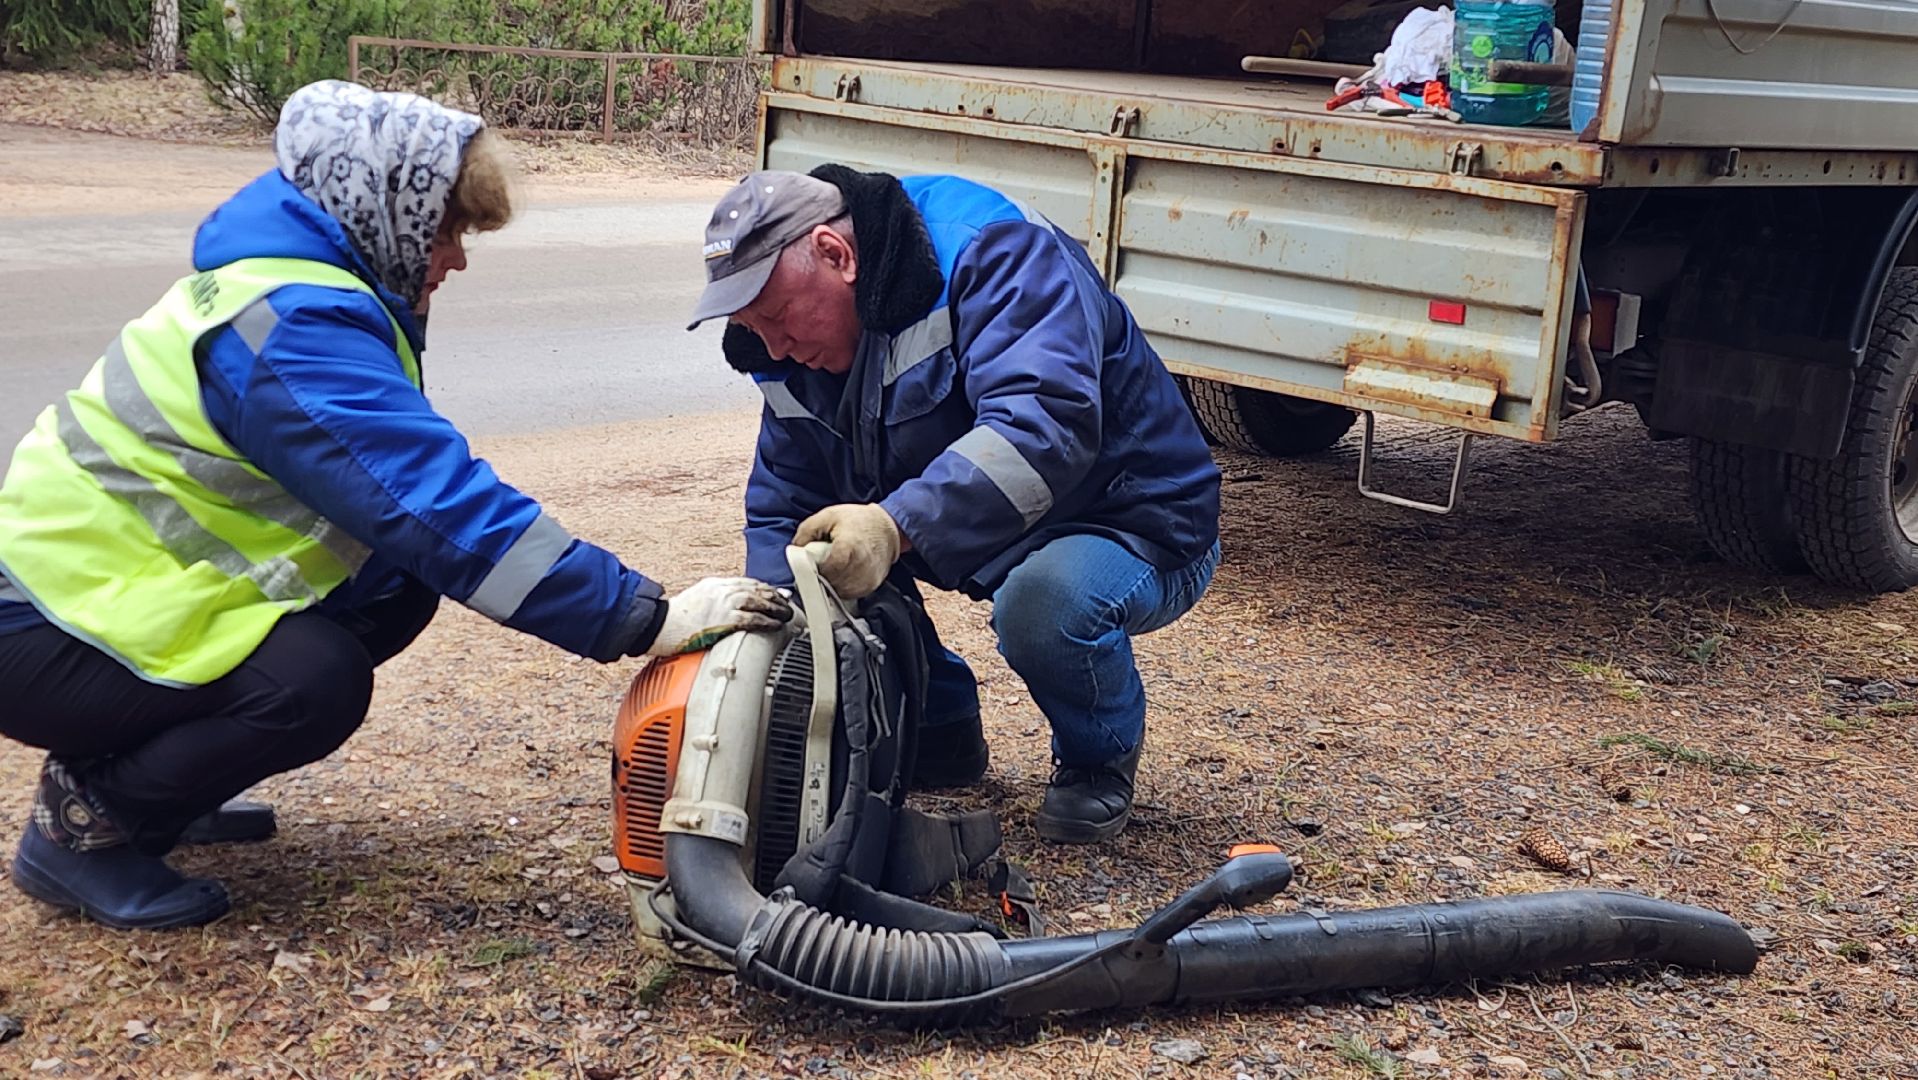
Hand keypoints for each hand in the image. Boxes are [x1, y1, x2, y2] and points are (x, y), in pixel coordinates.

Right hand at [647, 577, 793, 655]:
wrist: (658, 625)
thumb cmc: (674, 619)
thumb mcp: (697, 600)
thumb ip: (716, 600)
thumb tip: (732, 609)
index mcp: (715, 584)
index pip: (748, 582)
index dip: (766, 589)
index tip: (778, 595)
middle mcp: (721, 590)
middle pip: (756, 589)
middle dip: (776, 597)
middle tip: (788, 605)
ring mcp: (722, 604)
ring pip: (757, 601)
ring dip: (775, 608)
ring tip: (786, 615)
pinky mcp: (722, 620)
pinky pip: (750, 619)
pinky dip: (766, 621)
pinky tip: (774, 626)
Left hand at [793, 503, 901, 598]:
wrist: (887, 527)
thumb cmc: (858, 521)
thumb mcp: (827, 516)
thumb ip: (806, 532)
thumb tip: (794, 551)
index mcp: (849, 547)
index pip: (826, 571)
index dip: (814, 571)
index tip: (809, 566)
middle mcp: (861, 566)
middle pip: (831, 583)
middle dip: (820, 578)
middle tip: (820, 565)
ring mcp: (868, 579)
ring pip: (839, 592)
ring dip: (831, 584)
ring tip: (833, 567)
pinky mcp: (871, 586)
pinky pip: (850, 594)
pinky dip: (842, 587)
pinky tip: (842, 573)